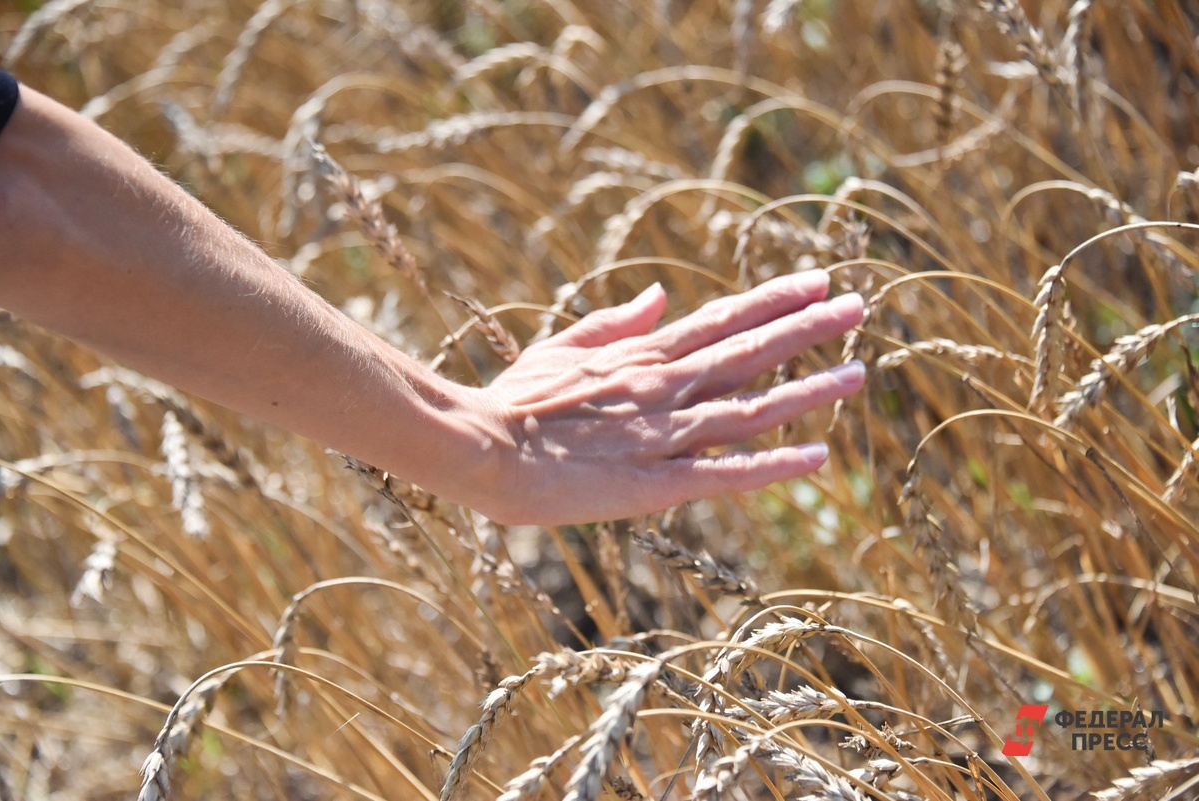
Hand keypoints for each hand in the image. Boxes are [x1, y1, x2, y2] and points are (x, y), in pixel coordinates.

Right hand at [474, 270, 864, 524]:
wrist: (480, 448)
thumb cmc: (513, 400)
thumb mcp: (561, 346)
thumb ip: (614, 322)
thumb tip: (658, 295)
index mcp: (642, 356)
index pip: (721, 320)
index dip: (772, 300)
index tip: (816, 281)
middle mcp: (663, 387)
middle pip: (749, 351)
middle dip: (808, 327)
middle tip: (860, 305)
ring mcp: (663, 434)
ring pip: (750, 407)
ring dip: (808, 389)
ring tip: (858, 371)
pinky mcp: (655, 485)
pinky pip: (724, 474)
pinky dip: (772, 465)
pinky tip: (816, 457)